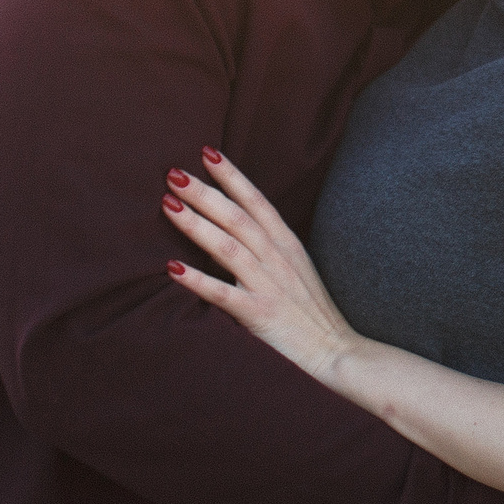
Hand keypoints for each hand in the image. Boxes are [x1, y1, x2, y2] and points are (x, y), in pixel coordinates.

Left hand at [160, 151, 361, 385]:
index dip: (232, 177)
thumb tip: (238, 226)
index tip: (207, 153)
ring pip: (228, 247)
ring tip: (168, 204)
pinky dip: (197, 280)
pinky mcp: (259, 314)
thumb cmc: (312, 310)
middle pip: (237, 217)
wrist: (336, 349)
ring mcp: (268, 285)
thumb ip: (270, 246)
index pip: (257, 201)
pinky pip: (223, 294)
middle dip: (205, 193)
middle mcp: (277, 258)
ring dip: (196, 224)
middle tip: (174, 173)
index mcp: (287, 244)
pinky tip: (172, 268)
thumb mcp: (297, 267)